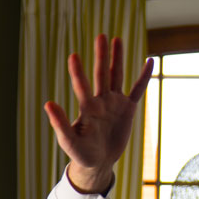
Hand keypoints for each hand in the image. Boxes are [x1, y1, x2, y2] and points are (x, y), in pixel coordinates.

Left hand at [45, 34, 152, 193]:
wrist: (97, 163)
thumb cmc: (81, 153)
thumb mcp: (69, 141)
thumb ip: (59, 123)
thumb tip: (48, 103)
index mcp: (87, 108)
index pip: (82, 86)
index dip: (78, 72)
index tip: (74, 56)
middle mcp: (100, 101)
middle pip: (101, 74)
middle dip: (101, 56)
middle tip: (101, 35)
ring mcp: (114, 103)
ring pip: (117, 76)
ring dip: (117, 58)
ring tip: (116, 39)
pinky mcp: (127, 109)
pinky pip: (137, 90)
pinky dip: (143, 77)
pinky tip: (150, 61)